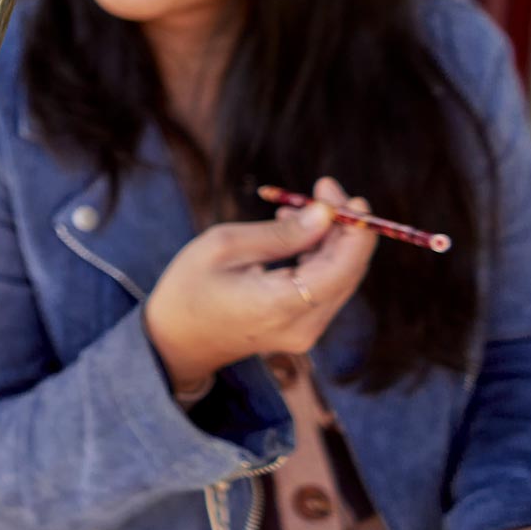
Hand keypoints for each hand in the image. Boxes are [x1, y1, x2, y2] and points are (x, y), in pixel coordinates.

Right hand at [144, 176, 377, 393]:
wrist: (176, 340)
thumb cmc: (190, 286)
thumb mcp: (224, 246)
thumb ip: (280, 233)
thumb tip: (326, 214)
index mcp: (278, 305)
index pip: (340, 270)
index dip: (354, 232)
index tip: (350, 197)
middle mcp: (302, 326)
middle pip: (346, 272)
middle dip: (343, 228)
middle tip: (324, 189)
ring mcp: (305, 333)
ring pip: (339, 279)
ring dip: (330, 240)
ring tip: (295, 209)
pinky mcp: (302, 329)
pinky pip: (324, 288)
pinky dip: (319, 258)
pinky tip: (295, 235)